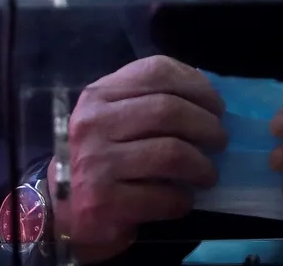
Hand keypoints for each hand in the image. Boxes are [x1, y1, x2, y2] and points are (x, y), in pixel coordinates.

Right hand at [62, 55, 226, 261]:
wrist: (63, 210)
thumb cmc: (100, 158)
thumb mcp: (114, 118)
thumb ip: (148, 99)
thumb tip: (206, 92)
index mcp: (98, 95)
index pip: (156, 72)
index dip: (197, 86)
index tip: (216, 106)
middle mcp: (93, 123)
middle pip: (169, 110)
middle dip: (207, 126)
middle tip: (219, 141)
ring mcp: (95, 163)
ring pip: (172, 153)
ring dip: (201, 166)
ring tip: (207, 174)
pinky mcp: (103, 203)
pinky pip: (163, 196)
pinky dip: (183, 199)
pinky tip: (182, 199)